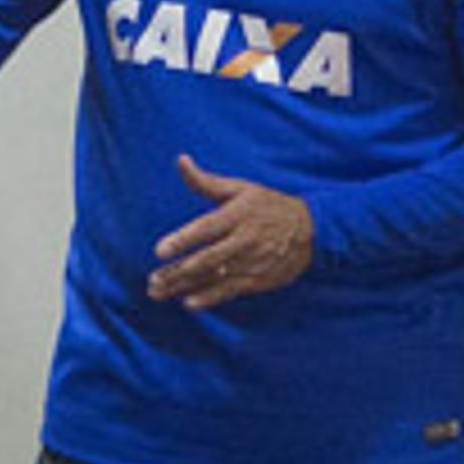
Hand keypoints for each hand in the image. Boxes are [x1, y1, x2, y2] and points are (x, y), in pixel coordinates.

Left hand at [146, 155, 312, 309]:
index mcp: (237, 215)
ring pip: (212, 277)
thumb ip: (205, 181)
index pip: (206, 229)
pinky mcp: (257, 279)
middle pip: (205, 259)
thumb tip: (180, 160)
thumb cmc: (268, 206)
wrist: (310, 231)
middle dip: (176, 271)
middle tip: (152, 280)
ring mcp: (250, 262)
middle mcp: (243, 240)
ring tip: (158, 292)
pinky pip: (229, 291)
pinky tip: (189, 303)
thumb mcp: (240, 188)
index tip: (160, 250)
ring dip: (183, 286)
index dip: (182, 240)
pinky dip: (209, 298)